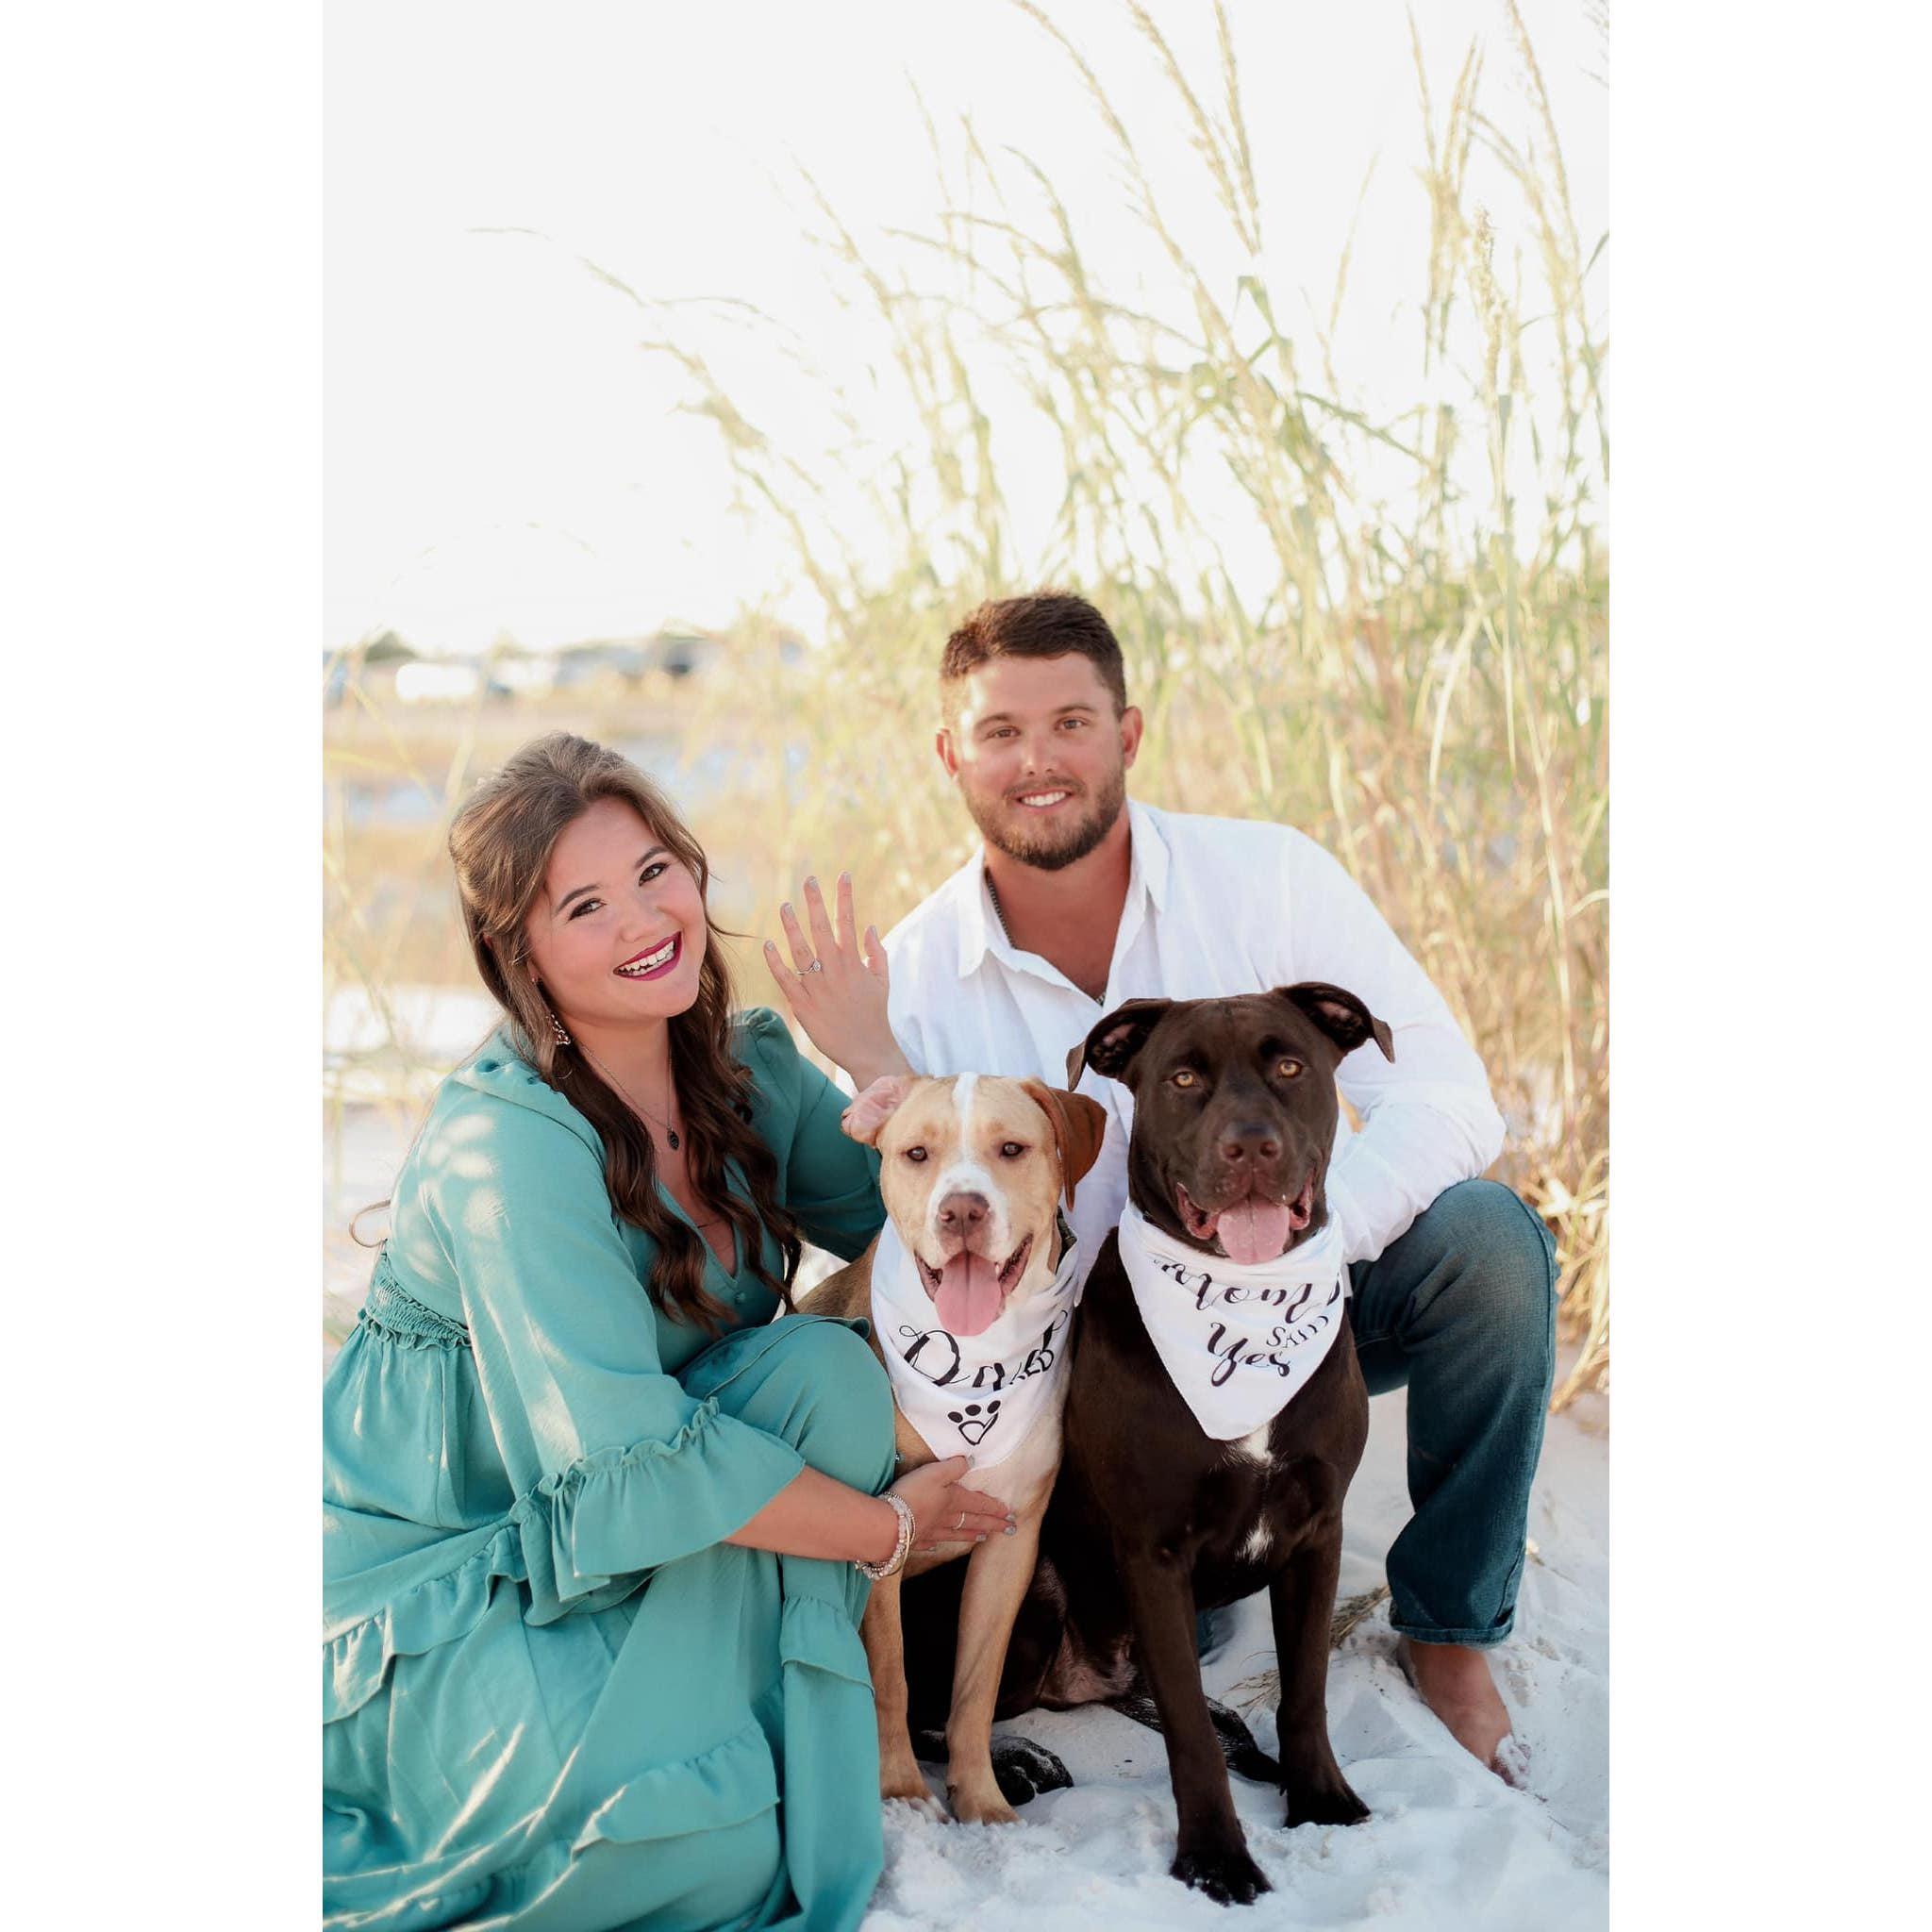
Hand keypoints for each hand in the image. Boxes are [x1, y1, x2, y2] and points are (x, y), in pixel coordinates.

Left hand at [763, 871, 907, 1086]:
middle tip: (809, 880)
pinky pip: (785, 979)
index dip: (844, 897)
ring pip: (801, 950)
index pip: (848, 922)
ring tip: (784, 906)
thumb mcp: (883, 981)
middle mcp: (835, 970)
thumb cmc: (875, 1015)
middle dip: (815, 902)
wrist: (868, 1051)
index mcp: (855, 962)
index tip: (843, 876)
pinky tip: (768, 945)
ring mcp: (817, 986)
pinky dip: (776, 962)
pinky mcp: (803, 1004)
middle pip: (821, 929)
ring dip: (791, 926)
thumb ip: (876, 952)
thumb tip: (868, 926)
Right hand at [890, 1455, 1014, 1552]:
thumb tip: (972, 1461)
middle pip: (973, 1521)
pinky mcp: (915, 1540)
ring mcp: (931, 1531)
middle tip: (1009, 1530)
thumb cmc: (913, 1494)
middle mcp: (946, 1518)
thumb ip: (954, 1466)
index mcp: (953, 1500)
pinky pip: (930, 1543)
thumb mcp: (935, 1472)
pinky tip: (937, 1546)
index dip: (995, 1508)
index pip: (979, 1504)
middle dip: (992, 1524)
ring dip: (971, 1535)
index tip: (1010, 1515)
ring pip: (956, 1533)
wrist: (888, 1523)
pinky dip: (937, 1544)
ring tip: (983, 1538)